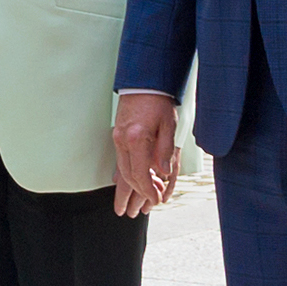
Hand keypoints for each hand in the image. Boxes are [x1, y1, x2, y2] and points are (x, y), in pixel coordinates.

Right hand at [112, 91, 182, 217]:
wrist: (144, 83)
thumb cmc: (159, 102)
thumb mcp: (168, 127)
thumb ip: (165, 151)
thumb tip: (162, 173)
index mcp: (136, 139)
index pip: (139, 175)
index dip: (148, 191)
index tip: (156, 201)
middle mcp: (122, 140)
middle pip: (128, 175)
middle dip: (139, 192)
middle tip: (151, 203)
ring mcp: (117, 137)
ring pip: (122, 169)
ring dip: (133, 184)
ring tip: (143, 196)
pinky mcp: (117, 134)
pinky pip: (121, 159)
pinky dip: (129, 172)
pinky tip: (136, 178)